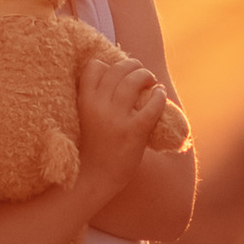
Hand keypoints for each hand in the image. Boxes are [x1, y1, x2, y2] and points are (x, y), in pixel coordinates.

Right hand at [74, 47, 169, 191]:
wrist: (93, 178)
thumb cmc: (90, 149)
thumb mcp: (84, 119)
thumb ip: (94, 101)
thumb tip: (115, 81)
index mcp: (83, 101)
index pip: (94, 66)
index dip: (107, 65)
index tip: (116, 71)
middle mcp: (98, 105)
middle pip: (117, 69)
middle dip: (132, 65)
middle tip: (140, 70)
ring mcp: (116, 118)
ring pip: (134, 81)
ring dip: (145, 75)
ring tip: (151, 80)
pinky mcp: (134, 131)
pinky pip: (152, 105)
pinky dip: (159, 96)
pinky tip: (160, 94)